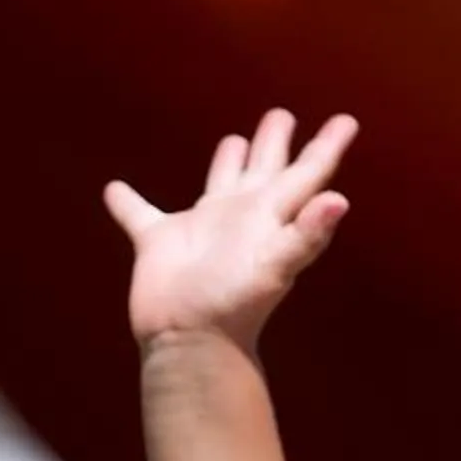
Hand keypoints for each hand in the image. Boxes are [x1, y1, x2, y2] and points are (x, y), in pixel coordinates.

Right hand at [104, 109, 357, 348]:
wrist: (190, 344)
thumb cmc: (235, 307)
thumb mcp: (276, 265)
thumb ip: (307, 234)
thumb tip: (339, 201)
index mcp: (269, 217)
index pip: (305, 175)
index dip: (325, 148)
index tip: (346, 121)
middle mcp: (241, 218)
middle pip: (264, 171)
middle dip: (274, 144)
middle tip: (282, 117)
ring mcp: (201, 232)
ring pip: (218, 186)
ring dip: (227, 162)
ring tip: (235, 139)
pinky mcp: (158, 245)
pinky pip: (139, 217)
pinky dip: (127, 203)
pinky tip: (114, 190)